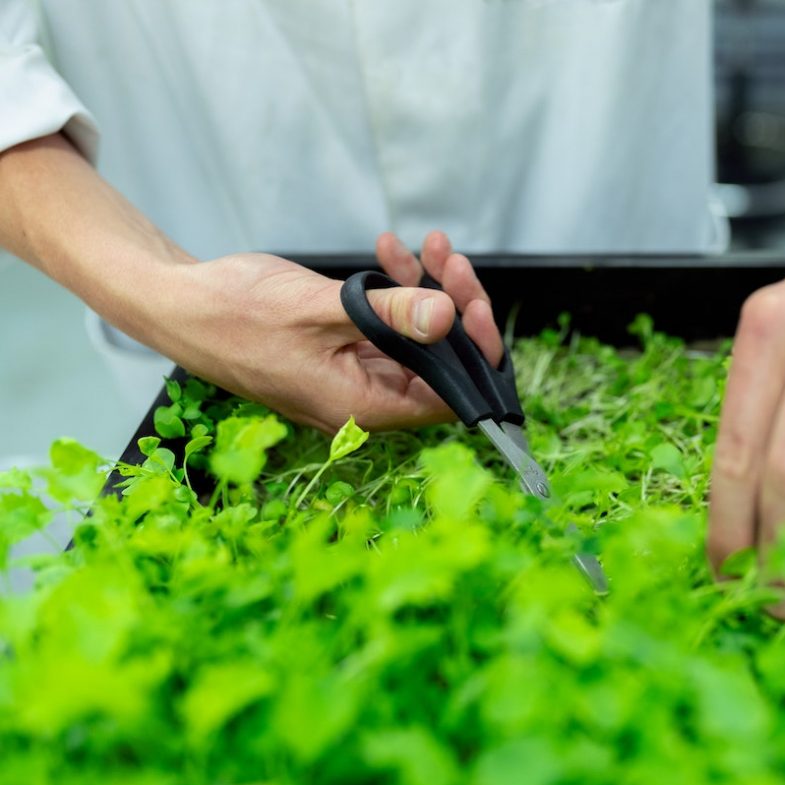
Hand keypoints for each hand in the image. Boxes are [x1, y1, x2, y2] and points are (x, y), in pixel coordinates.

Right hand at [148, 230, 502, 433]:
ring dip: (426, 291)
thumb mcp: (321, 308)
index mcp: (362, 407)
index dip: (473, 353)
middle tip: (450, 260)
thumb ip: (390, 315)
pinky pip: (386, 327)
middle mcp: (363, 400)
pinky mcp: (341, 352)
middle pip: (438, 363)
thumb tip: (448, 319)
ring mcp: (352, 376)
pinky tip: (391, 252)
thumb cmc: (234, 313)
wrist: (178, 302)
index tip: (474, 304)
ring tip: (427, 246)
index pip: (449, 397)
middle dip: (453, 307)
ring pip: (416, 340)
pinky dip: (394, 291)